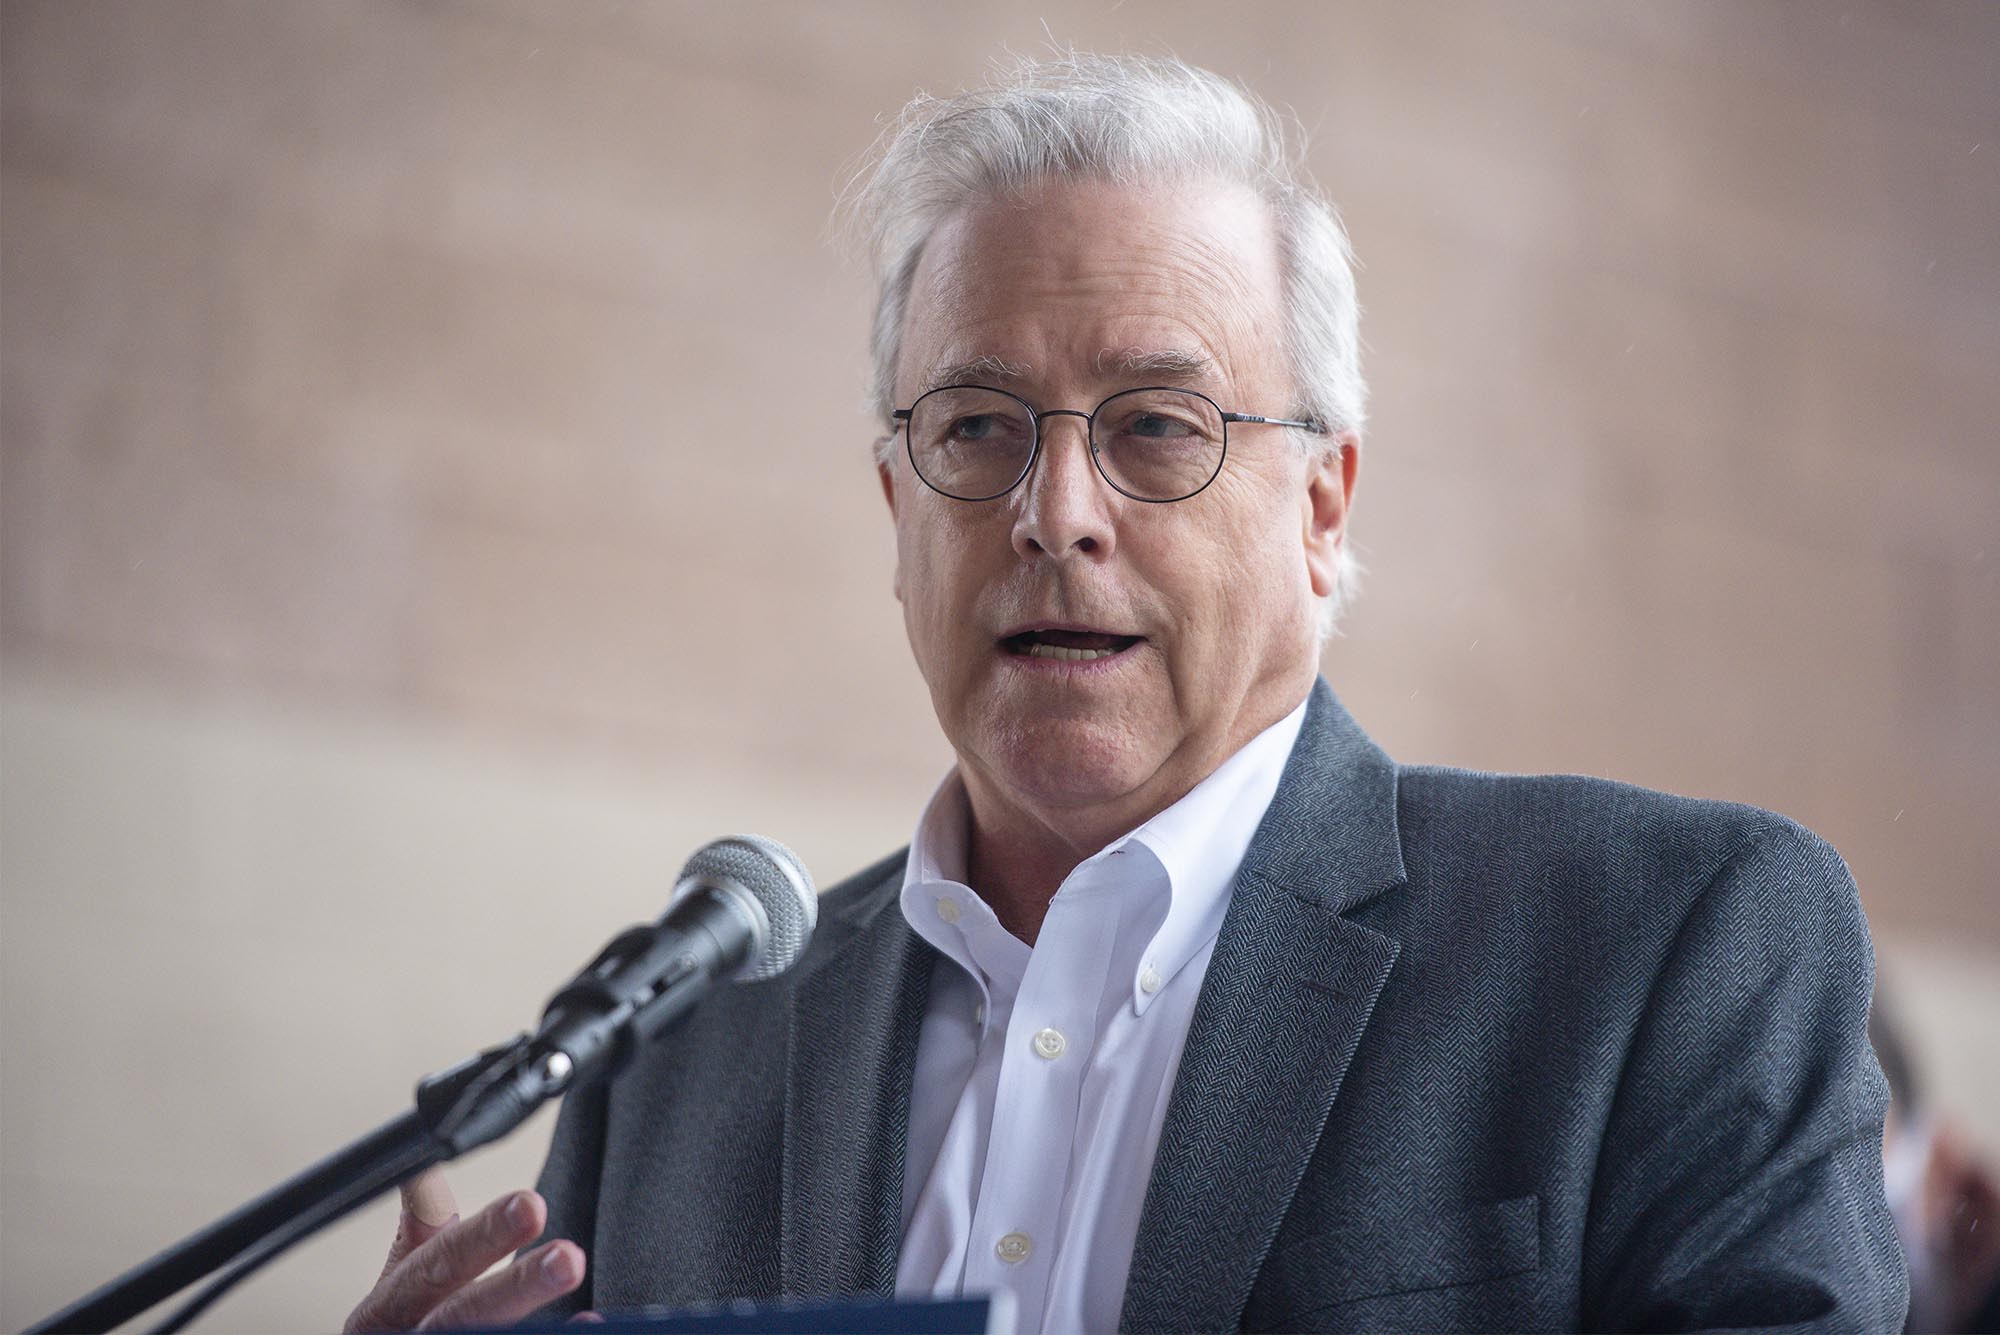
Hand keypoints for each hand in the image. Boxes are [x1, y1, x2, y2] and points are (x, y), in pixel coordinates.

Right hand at [343, 1168, 586, 1331]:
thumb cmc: (403, 1330)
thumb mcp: (401, 1283)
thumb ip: (420, 1231)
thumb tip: (424, 1167)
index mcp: (387, 1310)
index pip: (437, 1265)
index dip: (483, 1236)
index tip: (531, 1203)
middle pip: (463, 1317)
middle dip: (518, 1286)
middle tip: (569, 1257)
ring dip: (543, 1328)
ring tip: (582, 1299)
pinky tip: (589, 1326)